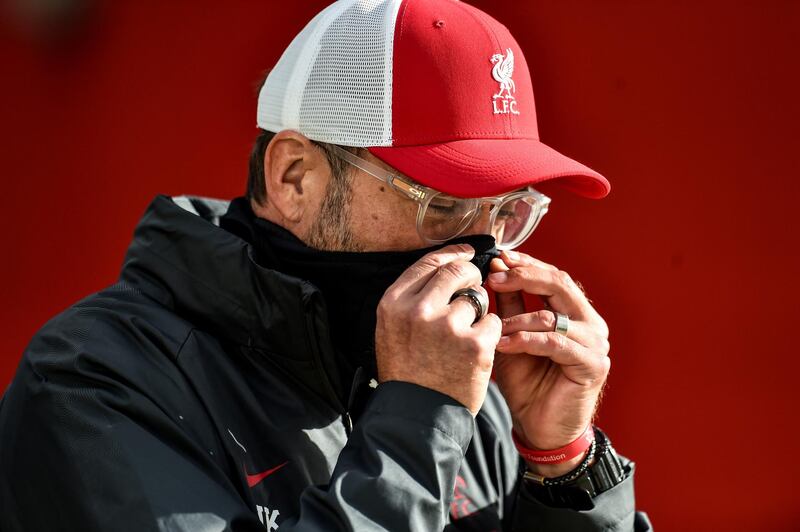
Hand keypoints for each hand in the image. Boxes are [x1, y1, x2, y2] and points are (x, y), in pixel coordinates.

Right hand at [376, 244, 502, 414]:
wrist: (416, 417)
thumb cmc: (407, 373)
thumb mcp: (391, 330)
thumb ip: (412, 299)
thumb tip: (443, 267)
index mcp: (393, 304)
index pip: (428, 263)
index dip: (452, 254)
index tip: (466, 252)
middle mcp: (419, 310)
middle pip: (457, 271)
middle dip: (471, 275)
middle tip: (476, 285)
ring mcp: (448, 326)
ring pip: (478, 297)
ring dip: (479, 312)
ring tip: (466, 335)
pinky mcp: (475, 344)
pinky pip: (494, 322)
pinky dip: (490, 334)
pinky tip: (477, 352)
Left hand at [486, 251, 609, 472]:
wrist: (539, 428)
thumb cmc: (526, 383)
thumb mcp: (511, 336)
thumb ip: (509, 305)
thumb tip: (497, 269)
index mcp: (575, 312)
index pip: (553, 276)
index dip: (526, 264)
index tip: (499, 258)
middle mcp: (590, 323)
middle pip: (559, 284)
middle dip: (524, 277)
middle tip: (495, 278)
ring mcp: (596, 344)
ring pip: (553, 315)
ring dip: (518, 319)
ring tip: (493, 328)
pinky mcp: (593, 365)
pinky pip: (556, 343)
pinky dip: (526, 340)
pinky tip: (504, 344)